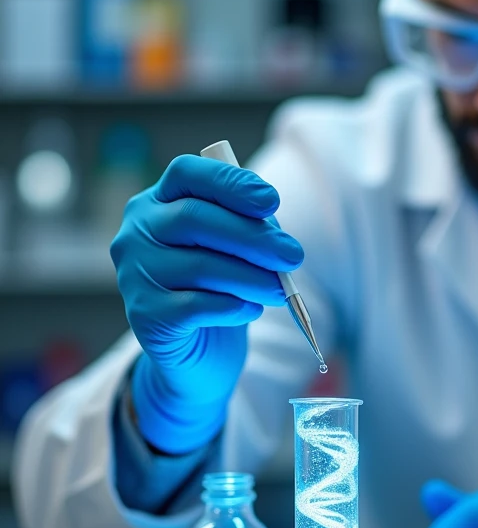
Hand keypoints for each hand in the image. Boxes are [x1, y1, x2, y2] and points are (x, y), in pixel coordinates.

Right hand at [110, 154, 303, 452]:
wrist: (197, 354)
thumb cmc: (218, 288)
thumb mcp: (234, 251)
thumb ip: (248, 230)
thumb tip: (273, 234)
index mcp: (157, 203)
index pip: (186, 174)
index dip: (229, 182)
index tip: (272, 202)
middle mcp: (136, 233)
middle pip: (194, 218)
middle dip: (252, 236)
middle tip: (293, 255)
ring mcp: (134, 275)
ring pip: (199, 266)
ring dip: (251, 277)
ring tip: (282, 289)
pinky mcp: (145, 316)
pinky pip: (195, 305)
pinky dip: (232, 306)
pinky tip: (250, 310)